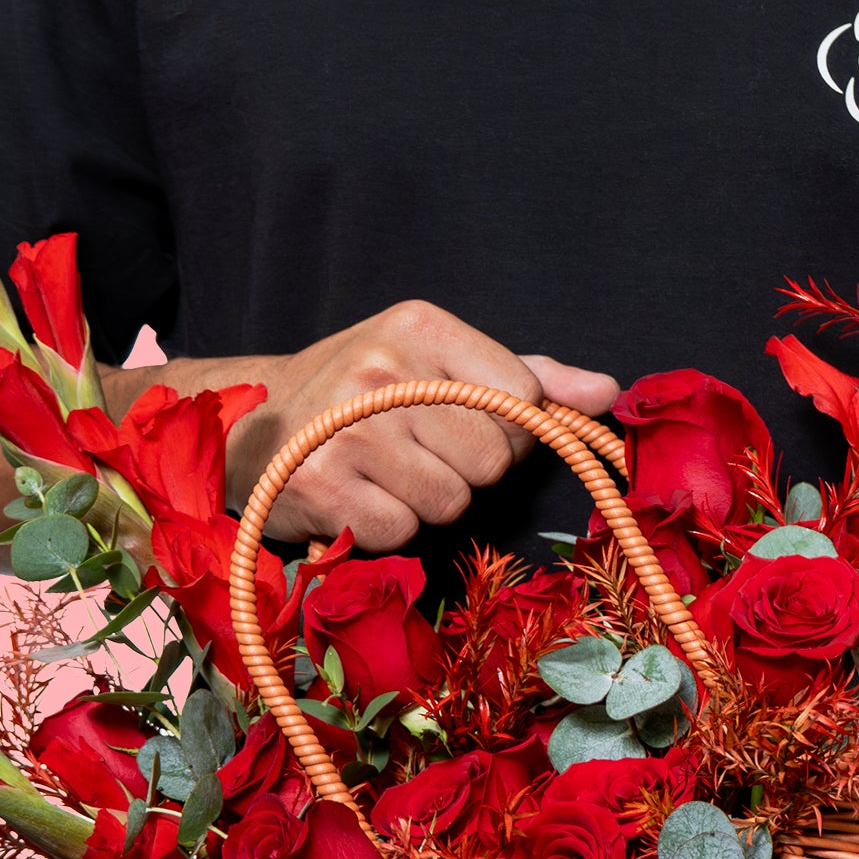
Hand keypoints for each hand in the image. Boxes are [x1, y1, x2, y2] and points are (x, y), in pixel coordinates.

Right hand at [222, 299, 619, 548]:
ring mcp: (347, 429)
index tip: (468, 425)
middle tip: (416, 452)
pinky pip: (403, 531)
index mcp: (418, 327)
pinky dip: (387, 528)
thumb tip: (608, 393)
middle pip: (491, 458)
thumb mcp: (438, 364)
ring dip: (426, 502)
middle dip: (466, 469)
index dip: (509, 427)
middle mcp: (381, 370)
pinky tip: (356, 497)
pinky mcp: (321, 486)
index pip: (520, 396)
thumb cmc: (360, 395)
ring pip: (451, 502)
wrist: (250, 424)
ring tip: (383, 474)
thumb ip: (528, 377)